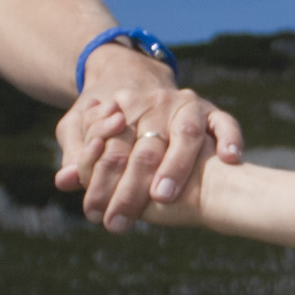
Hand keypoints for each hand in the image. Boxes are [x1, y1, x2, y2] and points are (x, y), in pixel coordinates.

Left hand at [53, 77, 240, 230]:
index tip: (94, 212)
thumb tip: (64, 182)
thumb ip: (77, 156)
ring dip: (177, 166)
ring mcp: (186, 106)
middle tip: (122, 220)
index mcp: (122, 107)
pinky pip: (226, 122)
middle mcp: (156, 104)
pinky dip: (230, 137)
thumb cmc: (109, 118)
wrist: (133, 73)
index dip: (102, 183)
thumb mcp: (82, 128)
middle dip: (133, 188)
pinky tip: (231, 157)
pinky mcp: (212, 111)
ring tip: (164, 196)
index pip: (112, 150)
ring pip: (186, 135)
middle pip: (146, 150)